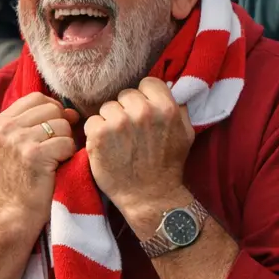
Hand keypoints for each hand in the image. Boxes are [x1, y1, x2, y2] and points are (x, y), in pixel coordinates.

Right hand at [0, 93, 78, 228]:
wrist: (17, 207)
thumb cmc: (27, 172)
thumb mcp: (25, 141)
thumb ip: (43, 120)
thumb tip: (72, 111)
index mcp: (1, 121)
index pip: (38, 97)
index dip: (53, 111)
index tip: (52, 131)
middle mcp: (6, 128)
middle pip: (53, 108)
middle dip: (62, 126)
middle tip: (53, 148)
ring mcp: (18, 140)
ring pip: (63, 125)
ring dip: (66, 142)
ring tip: (53, 158)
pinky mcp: (33, 155)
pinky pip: (67, 143)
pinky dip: (68, 155)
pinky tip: (56, 166)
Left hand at [83, 78, 194, 231]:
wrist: (149, 196)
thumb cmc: (168, 165)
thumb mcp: (186, 133)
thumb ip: (179, 109)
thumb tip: (171, 89)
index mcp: (167, 108)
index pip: (148, 82)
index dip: (146, 96)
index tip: (144, 110)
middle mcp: (143, 111)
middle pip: (126, 94)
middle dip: (127, 109)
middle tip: (131, 130)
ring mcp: (119, 122)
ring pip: (107, 107)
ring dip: (110, 120)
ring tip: (119, 140)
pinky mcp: (99, 135)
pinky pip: (92, 121)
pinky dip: (96, 133)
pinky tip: (107, 146)